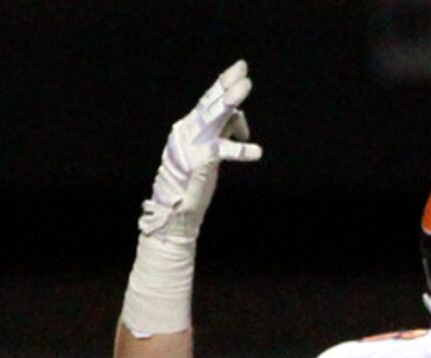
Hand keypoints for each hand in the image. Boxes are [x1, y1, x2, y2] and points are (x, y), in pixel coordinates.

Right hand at [141, 60, 261, 240]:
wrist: (174, 214)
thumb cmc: (193, 185)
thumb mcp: (209, 153)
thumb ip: (222, 133)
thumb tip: (239, 120)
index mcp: (189, 128)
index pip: (208, 102)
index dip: (224, 85)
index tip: (239, 70)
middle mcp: (188, 131)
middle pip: (211, 103)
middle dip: (228, 85)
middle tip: (244, 71)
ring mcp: (192, 145)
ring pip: (214, 116)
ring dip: (231, 100)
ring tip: (247, 86)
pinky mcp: (199, 162)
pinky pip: (222, 150)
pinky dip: (241, 151)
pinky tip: (256, 152)